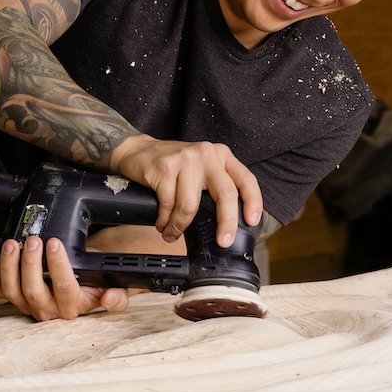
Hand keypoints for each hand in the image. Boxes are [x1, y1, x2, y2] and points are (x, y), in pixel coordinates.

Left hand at [0, 235, 130, 320]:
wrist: (82, 283)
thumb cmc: (95, 282)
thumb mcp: (114, 287)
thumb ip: (118, 296)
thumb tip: (111, 299)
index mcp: (73, 306)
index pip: (64, 288)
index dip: (58, 265)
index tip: (54, 242)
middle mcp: (49, 309)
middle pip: (34, 291)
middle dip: (30, 263)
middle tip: (33, 240)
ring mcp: (29, 305)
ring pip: (13, 292)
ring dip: (9, 266)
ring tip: (12, 244)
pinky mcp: (15, 298)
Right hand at [110, 135, 262, 248]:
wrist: (137, 150)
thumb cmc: (173, 165)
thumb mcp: (201, 168)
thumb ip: (215, 186)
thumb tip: (229, 223)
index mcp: (221, 156)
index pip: (245, 179)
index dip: (253, 201)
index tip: (253, 221)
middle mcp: (206, 155)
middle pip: (225, 193)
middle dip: (226, 223)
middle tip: (222, 241)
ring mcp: (185, 160)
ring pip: (191, 205)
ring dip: (180, 227)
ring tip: (172, 234)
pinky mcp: (164, 168)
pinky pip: (168, 205)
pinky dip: (164, 221)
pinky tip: (161, 224)